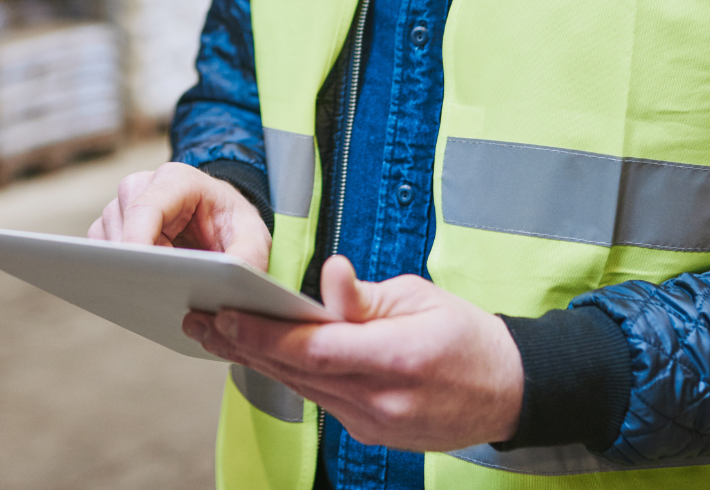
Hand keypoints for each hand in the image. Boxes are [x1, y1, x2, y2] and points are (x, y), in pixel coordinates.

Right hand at [88, 162, 271, 270]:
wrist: (220, 220)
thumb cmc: (233, 225)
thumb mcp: (255, 239)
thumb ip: (247, 258)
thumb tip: (224, 284)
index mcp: (176, 179)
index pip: (145, 208)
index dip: (137, 243)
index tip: (141, 277)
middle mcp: (142, 186)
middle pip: (122, 228)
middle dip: (136, 264)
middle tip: (162, 293)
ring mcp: (122, 207)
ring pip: (107, 244)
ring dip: (129, 270)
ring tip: (162, 288)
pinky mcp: (111, 228)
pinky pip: (101, 255)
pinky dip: (118, 273)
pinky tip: (146, 286)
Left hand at [182, 254, 522, 451]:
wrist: (509, 392)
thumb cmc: (467, 335)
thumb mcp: (421, 297)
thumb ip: (365, 295)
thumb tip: (328, 274)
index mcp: (398, 358)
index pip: (316, 348)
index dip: (266, 333)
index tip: (226, 313)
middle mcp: (383, 399)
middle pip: (298, 372)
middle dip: (244, 345)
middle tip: (200, 319)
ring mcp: (376, 423)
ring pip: (303, 389)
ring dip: (256, 361)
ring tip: (215, 334)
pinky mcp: (372, 433)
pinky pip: (321, 401)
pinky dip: (290, 376)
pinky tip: (260, 355)